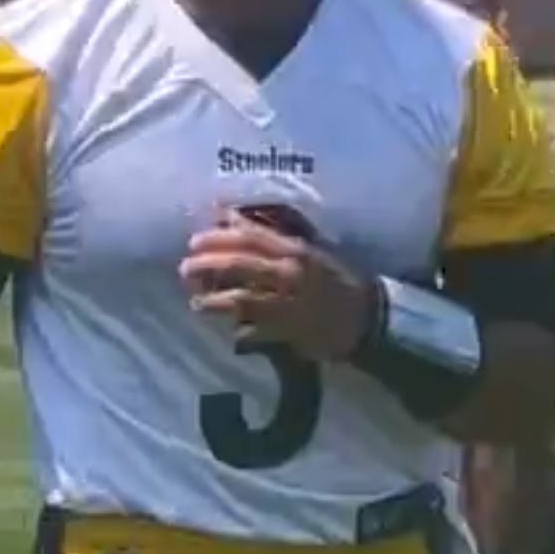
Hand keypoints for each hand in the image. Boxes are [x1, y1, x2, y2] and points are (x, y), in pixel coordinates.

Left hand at [180, 209, 376, 361]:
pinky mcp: (288, 332)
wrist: (369, 317)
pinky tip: (231, 334)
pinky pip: (256, 332)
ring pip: (240, 299)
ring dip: (213, 301)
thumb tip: (246, 219)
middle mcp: (287, 273)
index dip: (219, 235)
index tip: (195, 238)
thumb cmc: (341, 278)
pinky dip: (241, 334)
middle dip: (207, 264)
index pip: (250, 236)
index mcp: (295, 249)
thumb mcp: (317, 248)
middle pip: (238, 264)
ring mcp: (286, 304)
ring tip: (197, 303)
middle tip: (185, 267)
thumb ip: (285, 233)